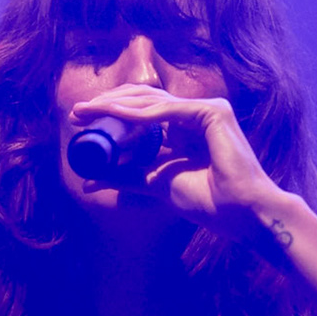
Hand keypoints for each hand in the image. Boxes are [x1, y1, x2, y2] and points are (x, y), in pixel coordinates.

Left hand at [67, 85, 289, 238]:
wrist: (240, 214)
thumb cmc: (209, 202)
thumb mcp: (155, 184)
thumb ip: (126, 178)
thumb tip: (90, 181)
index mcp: (185, 128)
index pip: (143, 111)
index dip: (111, 113)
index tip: (81, 122)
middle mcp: (195, 114)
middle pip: (144, 101)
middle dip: (107, 104)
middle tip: (77, 112)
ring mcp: (206, 109)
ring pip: (152, 101)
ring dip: (115, 104)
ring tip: (87, 110)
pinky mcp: (213, 112)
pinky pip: (167, 110)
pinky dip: (138, 113)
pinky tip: (112, 113)